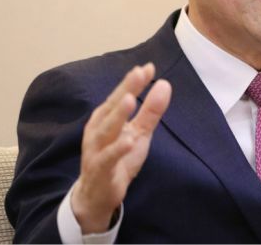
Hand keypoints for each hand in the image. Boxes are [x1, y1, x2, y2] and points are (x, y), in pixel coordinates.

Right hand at [71, 62, 171, 233]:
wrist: (98, 194)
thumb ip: (150, 110)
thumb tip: (164, 84)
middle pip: (111, 107)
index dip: (133, 82)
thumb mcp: (139, 133)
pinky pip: (108, 158)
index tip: (148, 67)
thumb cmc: (118, 158)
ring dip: (117, 115)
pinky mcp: (99, 169)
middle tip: (138, 73)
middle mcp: (98, 130)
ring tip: (130, 100)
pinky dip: (117, 149)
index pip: (120, 95)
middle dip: (125, 90)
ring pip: (106, 130)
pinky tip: (129, 141)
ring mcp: (96, 149)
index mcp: (106, 118)